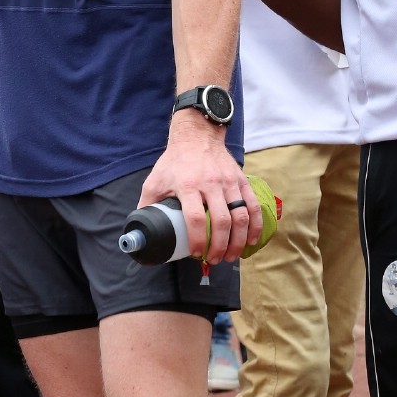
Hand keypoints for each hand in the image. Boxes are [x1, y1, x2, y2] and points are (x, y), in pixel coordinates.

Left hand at [138, 112, 261, 264]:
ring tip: (230, 256)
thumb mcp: (155, 180)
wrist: (197, 136)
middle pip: (221, 221)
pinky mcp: (241, 181)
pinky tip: (251, 241)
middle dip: (219, 246)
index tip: (196, 253)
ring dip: (238, 241)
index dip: (197, 239)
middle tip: (214, 260)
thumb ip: (147, 204)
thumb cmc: (174, 161)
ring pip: (240, 217)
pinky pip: (252, 206)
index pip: (195, 218)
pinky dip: (255, 226)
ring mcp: (229, 182)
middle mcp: (211, 184)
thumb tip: (141, 228)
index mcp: (188, 185)